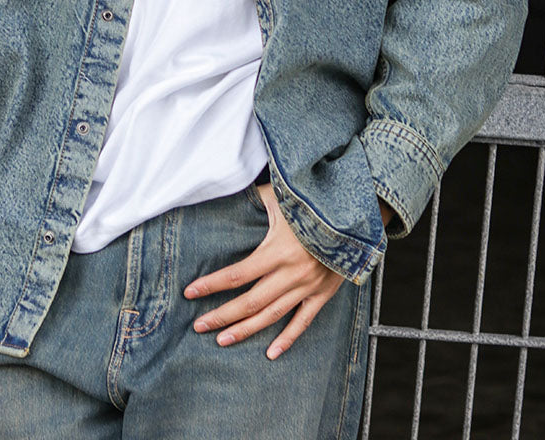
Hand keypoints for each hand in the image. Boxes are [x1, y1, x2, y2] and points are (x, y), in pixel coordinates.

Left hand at [183, 182, 344, 359]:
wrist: (353, 216)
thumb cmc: (313, 203)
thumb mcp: (281, 197)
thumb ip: (254, 200)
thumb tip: (227, 190)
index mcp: (277, 251)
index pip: (237, 274)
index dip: (212, 285)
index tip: (190, 292)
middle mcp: (291, 274)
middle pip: (250, 302)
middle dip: (222, 315)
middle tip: (199, 326)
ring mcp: (307, 286)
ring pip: (271, 316)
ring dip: (246, 330)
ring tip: (223, 340)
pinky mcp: (322, 293)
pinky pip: (303, 321)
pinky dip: (288, 339)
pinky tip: (271, 353)